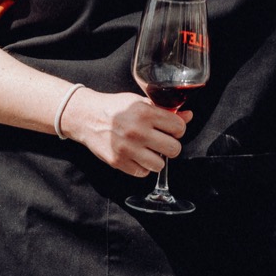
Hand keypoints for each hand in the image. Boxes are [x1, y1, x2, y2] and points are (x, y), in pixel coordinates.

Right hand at [60, 88, 188, 176]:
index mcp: (145, 112)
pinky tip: (137, 156)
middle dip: (171, 146)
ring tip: (149, 150)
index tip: (171, 129)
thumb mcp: (140, 102)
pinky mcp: (118, 162)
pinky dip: (142, 167)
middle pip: (174, 149)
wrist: (87, 117)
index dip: (178, 129)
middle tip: (161, 141)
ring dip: (157, 159)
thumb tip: (188, 116)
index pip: (178, 127)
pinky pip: (142, 173)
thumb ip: (164, 110)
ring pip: (160, 165)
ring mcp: (127, 149)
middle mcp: (137, 131)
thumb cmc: (115, 108)